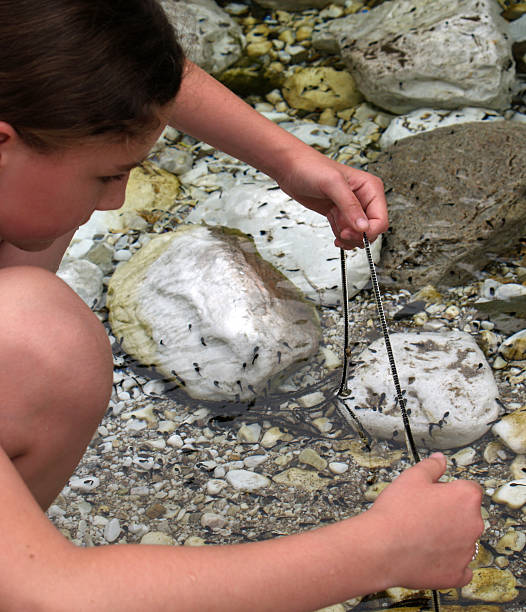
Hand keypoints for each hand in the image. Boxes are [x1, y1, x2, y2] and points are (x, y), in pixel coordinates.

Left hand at [275, 149, 387, 249]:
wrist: (291, 168)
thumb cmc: (311, 167)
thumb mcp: (332, 184)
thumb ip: (350, 206)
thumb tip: (363, 227)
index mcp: (370, 188)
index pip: (380, 219)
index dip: (368, 231)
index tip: (350, 232)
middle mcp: (364, 198)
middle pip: (372, 229)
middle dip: (358, 236)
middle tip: (342, 233)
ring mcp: (352, 207)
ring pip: (360, 233)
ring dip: (349, 239)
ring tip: (338, 235)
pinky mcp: (339, 213)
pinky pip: (348, 232)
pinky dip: (343, 238)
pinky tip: (336, 236)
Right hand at [368, 453, 483, 589]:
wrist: (381, 546)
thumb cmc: (396, 512)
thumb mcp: (412, 477)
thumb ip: (431, 466)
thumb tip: (440, 460)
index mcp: (465, 497)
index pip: (469, 489)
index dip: (449, 490)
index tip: (435, 495)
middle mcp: (473, 524)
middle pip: (467, 514)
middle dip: (450, 513)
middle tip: (423, 512)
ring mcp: (466, 551)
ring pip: (462, 540)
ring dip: (448, 537)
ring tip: (421, 533)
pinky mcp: (457, 574)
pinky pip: (460, 568)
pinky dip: (448, 562)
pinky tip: (430, 554)